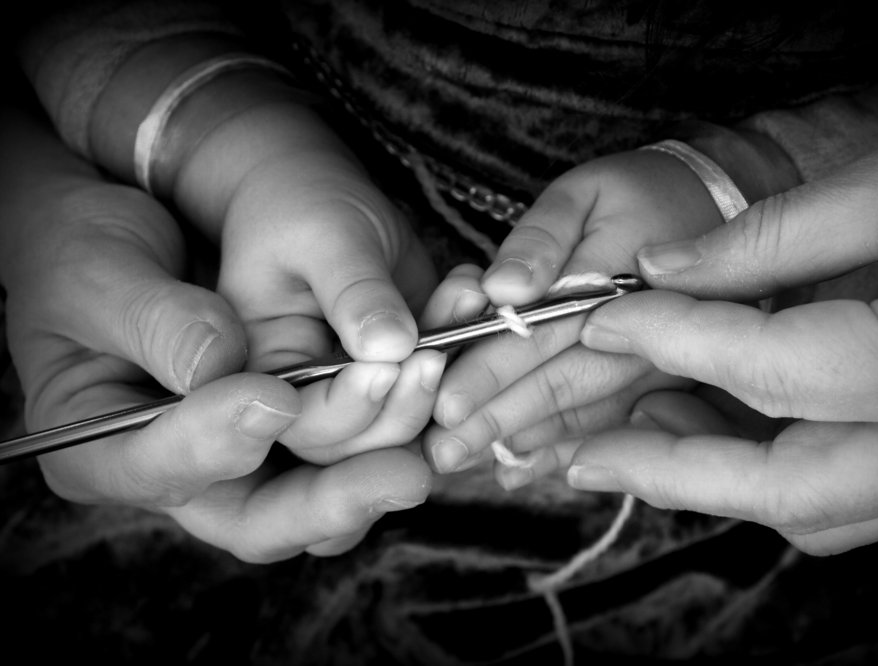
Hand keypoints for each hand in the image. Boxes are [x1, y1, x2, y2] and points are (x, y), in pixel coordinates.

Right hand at [0, 100, 431, 561]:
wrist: (129, 231)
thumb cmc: (85, 253)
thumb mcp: (100, 276)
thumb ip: (156, 322)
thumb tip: (222, 362)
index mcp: (106, 452)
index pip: (165, 471)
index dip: (220, 443)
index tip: (274, 398)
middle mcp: (190, 471)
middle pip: (268, 517)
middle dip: (340, 496)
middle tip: (405, 471)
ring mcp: (254, 453)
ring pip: (331, 486)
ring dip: (390, 444)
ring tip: (432, 382)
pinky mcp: (305, 422)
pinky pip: (364, 440)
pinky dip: (410, 411)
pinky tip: (445, 365)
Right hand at [177, 101, 443, 463]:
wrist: (321, 196)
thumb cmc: (301, 206)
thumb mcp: (323, 234)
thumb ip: (351, 291)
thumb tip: (391, 347)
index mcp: (257, 374)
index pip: (298, 422)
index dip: (348, 406)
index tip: (389, 365)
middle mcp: (303, 401)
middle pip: (356, 444)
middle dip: (404, 408)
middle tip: (435, 356)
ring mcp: (355, 395)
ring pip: (405, 429)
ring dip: (444, 380)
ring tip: (463, 305)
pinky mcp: (399, 380)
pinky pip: (441, 390)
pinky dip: (465, 351)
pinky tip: (469, 294)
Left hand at [420, 148, 733, 479]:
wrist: (711, 214)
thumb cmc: (633, 197)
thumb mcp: (581, 194)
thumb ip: (540, 239)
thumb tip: (502, 290)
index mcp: (619, 280)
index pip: (545, 334)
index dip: (493, 371)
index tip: (445, 404)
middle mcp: (648, 334)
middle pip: (563, 386)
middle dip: (497, 422)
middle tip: (442, 454)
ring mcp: (661, 367)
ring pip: (586, 416)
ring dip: (526, 443)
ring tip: (470, 463)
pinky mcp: (664, 385)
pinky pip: (614, 425)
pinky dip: (565, 451)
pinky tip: (522, 471)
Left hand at [572, 110, 877, 554]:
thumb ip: (776, 233)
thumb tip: (665, 269)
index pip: (760, 363)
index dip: (666, 337)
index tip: (602, 315)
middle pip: (777, 488)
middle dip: (666, 473)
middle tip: (581, 458)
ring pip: (810, 512)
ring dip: (713, 484)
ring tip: (640, 436)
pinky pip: (848, 506)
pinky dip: (770, 482)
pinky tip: (723, 437)